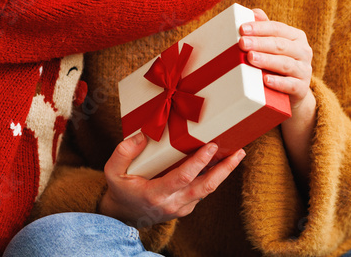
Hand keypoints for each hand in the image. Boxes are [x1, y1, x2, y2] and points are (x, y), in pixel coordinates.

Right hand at [98, 133, 245, 227]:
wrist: (124, 215)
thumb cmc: (120, 189)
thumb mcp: (113, 171)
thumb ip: (124, 151)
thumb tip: (143, 135)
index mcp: (155, 194)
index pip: (183, 178)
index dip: (199, 162)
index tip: (211, 146)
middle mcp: (172, 203)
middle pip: (205, 187)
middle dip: (224, 169)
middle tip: (238, 152)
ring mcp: (181, 208)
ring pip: (207, 190)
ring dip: (223, 172)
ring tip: (236, 154)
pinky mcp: (185, 207)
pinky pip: (203, 191)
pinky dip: (213, 177)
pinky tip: (220, 162)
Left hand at [238, 8, 313, 113]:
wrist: (293, 91)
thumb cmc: (277, 61)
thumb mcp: (273, 44)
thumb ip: (265, 28)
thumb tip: (254, 12)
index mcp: (296, 37)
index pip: (277, 28)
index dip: (260, 28)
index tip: (242, 29)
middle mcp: (303, 51)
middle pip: (280, 45)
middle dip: (260, 43)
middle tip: (242, 43)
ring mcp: (304, 70)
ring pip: (285, 64)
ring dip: (267, 60)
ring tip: (250, 58)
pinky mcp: (302, 88)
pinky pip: (290, 85)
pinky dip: (278, 83)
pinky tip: (266, 80)